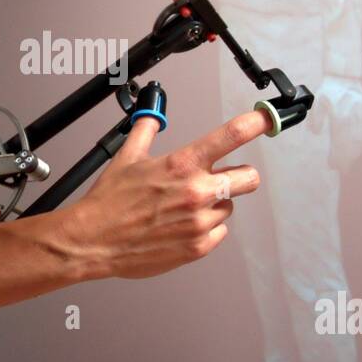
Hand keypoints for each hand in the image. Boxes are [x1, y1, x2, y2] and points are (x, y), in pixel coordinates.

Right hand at [66, 110, 266, 279]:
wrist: (94, 241)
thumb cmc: (109, 202)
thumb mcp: (128, 157)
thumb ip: (147, 131)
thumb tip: (152, 115)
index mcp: (182, 164)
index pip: (230, 136)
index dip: (255, 124)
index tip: (267, 119)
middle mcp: (197, 192)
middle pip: (249, 179)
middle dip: (238, 177)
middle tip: (220, 179)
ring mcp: (200, 222)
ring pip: (228, 207)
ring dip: (213, 205)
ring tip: (182, 209)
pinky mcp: (198, 246)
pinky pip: (220, 232)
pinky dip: (206, 229)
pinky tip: (181, 226)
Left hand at [313, 75, 361, 172]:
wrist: (346, 75)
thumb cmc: (330, 89)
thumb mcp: (318, 101)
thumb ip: (316, 118)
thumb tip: (316, 132)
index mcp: (341, 115)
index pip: (340, 141)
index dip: (337, 155)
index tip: (332, 164)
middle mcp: (354, 117)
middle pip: (352, 144)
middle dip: (347, 159)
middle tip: (340, 169)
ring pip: (361, 141)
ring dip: (355, 155)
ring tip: (348, 164)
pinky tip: (358, 152)